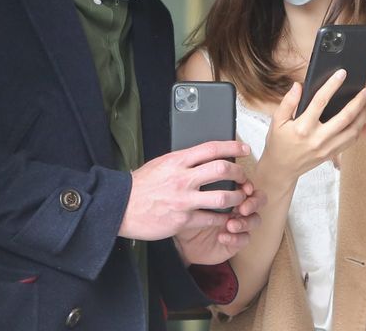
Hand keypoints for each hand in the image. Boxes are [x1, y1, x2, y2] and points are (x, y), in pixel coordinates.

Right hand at [119, 140, 252, 240]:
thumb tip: (203, 156)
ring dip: (236, 198)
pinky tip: (226, 218)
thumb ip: (182, 161)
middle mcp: (183, 178)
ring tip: (239, 198)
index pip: (211, 148)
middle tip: (243, 177)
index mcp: (177, 160)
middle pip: (222, 169)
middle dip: (239, 173)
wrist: (121, 207)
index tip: (244, 148)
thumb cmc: (140, 185)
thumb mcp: (161, 164)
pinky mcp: (183, 220)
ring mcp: (184, 200)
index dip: (232, 146)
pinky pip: (211, 219)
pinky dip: (222, 218)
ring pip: (222, 197)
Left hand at [174, 182, 266, 265]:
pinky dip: (235, 238)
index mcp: (230, 191)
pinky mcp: (236, 241)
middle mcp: (238, 206)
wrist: (182, 238)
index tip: (244, 188)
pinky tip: (222, 237)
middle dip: (254, 203)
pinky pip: (244, 239)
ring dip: (245, 222)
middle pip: (258, 200)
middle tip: (243, 208)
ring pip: (255, 220)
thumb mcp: (190, 196)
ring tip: (230, 225)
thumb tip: (205, 168)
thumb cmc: (188, 212)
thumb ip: (200, 183)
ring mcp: (239, 223)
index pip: (247, 184)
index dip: (249, 185)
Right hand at [259, 69, 365, 196]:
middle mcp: (317, 138)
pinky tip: (360, 119)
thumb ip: (288, 102)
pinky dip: (358, 129)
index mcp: (302, 127)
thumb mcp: (277, 121)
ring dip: (362, 116)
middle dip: (358, 101)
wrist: (281, 168)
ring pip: (352, 131)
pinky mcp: (332, 154)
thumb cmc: (278, 143)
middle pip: (344, 117)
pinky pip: (350, 141)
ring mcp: (327, 148)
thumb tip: (298, 86)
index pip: (320, 101)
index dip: (332, 85)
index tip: (341, 74)